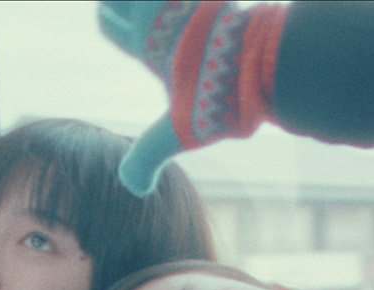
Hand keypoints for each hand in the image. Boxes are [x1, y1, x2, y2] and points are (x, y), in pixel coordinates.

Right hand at [98, 0, 285, 195]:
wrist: (264, 63)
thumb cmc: (220, 97)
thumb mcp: (179, 132)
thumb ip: (149, 156)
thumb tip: (133, 187)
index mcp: (149, 43)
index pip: (109, 21)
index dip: (116, 28)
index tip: (139, 45)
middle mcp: (164, 11)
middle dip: (132, 7)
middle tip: (158, 26)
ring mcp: (192, 0)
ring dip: (167, 4)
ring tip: (186, 19)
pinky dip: (195, 3)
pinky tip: (211, 16)